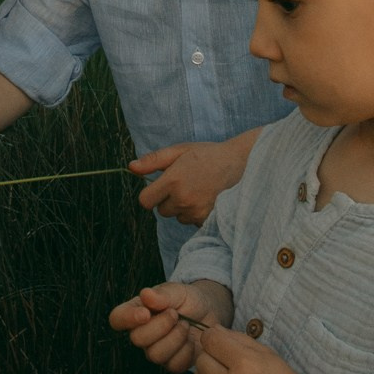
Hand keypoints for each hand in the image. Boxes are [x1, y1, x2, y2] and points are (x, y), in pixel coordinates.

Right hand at [109, 282, 229, 373]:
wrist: (209, 313)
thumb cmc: (188, 299)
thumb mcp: (178, 291)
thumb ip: (162, 294)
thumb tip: (145, 294)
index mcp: (137, 311)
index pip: (117, 318)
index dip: (127, 318)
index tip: (146, 313)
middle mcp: (142, 333)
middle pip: (137, 339)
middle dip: (161, 326)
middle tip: (176, 314)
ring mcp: (156, 350)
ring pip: (155, 355)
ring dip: (175, 338)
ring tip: (186, 325)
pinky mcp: (172, 363)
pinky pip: (174, 365)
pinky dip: (186, 352)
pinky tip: (191, 340)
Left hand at [131, 129, 259, 225]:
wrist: (242, 163)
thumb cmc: (207, 155)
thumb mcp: (179, 151)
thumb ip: (153, 161)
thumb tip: (130, 168)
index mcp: (173, 181)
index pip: (146, 201)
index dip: (151, 194)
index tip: (160, 187)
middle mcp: (183, 199)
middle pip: (162, 210)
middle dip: (169, 199)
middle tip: (186, 183)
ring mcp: (196, 212)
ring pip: (178, 217)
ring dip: (184, 207)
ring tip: (200, 189)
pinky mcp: (208, 220)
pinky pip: (193, 222)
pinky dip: (197, 213)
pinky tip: (208, 199)